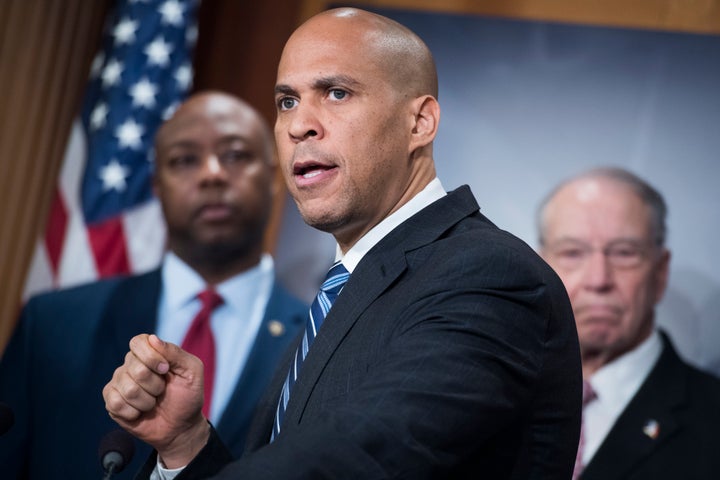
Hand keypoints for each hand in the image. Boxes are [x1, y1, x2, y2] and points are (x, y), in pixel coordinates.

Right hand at [103, 334, 209, 467]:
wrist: (181, 426)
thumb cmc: (188, 396)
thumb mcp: (192, 371)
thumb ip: (175, 353)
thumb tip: (152, 338)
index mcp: (150, 351)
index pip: (138, 342)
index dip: (151, 357)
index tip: (166, 370)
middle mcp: (131, 363)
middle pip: (135, 368)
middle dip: (156, 385)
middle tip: (162, 390)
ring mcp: (119, 382)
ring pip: (129, 389)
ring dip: (147, 401)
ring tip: (153, 402)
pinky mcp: (112, 401)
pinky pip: (117, 404)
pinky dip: (134, 412)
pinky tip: (140, 412)